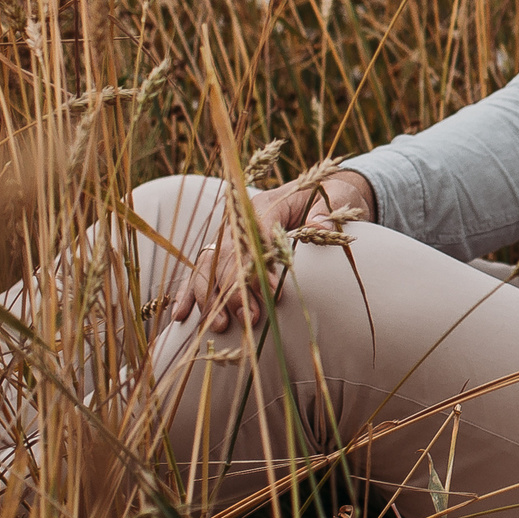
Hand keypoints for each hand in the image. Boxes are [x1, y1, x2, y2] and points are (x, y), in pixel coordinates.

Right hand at [170, 169, 375, 331]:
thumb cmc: (330, 196)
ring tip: (221, 325)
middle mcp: (240, 220)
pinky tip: (182, 315)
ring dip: (212, 296)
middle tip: (251, 316)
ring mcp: (230, 236)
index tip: (275, 291)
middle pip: (229, 255)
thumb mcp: (336, 197)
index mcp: (265, 204)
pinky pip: (204, 271)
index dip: (261, 263)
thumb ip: (326, 212)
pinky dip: (192, 292)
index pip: (255, 235)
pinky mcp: (227, 250)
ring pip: (210, 266)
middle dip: (236, 287)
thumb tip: (318, 225)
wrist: (323, 192)